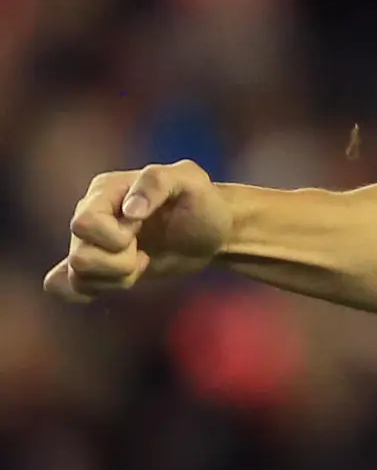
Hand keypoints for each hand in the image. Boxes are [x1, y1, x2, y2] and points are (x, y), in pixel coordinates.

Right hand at [45, 161, 229, 301]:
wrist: (212, 231)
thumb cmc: (200, 201)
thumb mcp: (190, 180)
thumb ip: (157, 182)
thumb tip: (130, 211)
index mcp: (105, 192)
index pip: (84, 224)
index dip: (116, 237)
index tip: (142, 228)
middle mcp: (90, 216)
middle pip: (80, 256)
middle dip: (119, 262)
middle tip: (143, 252)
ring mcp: (91, 243)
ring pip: (79, 275)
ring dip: (116, 278)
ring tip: (141, 262)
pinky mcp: (100, 266)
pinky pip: (70, 286)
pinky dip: (94, 290)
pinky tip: (121, 279)